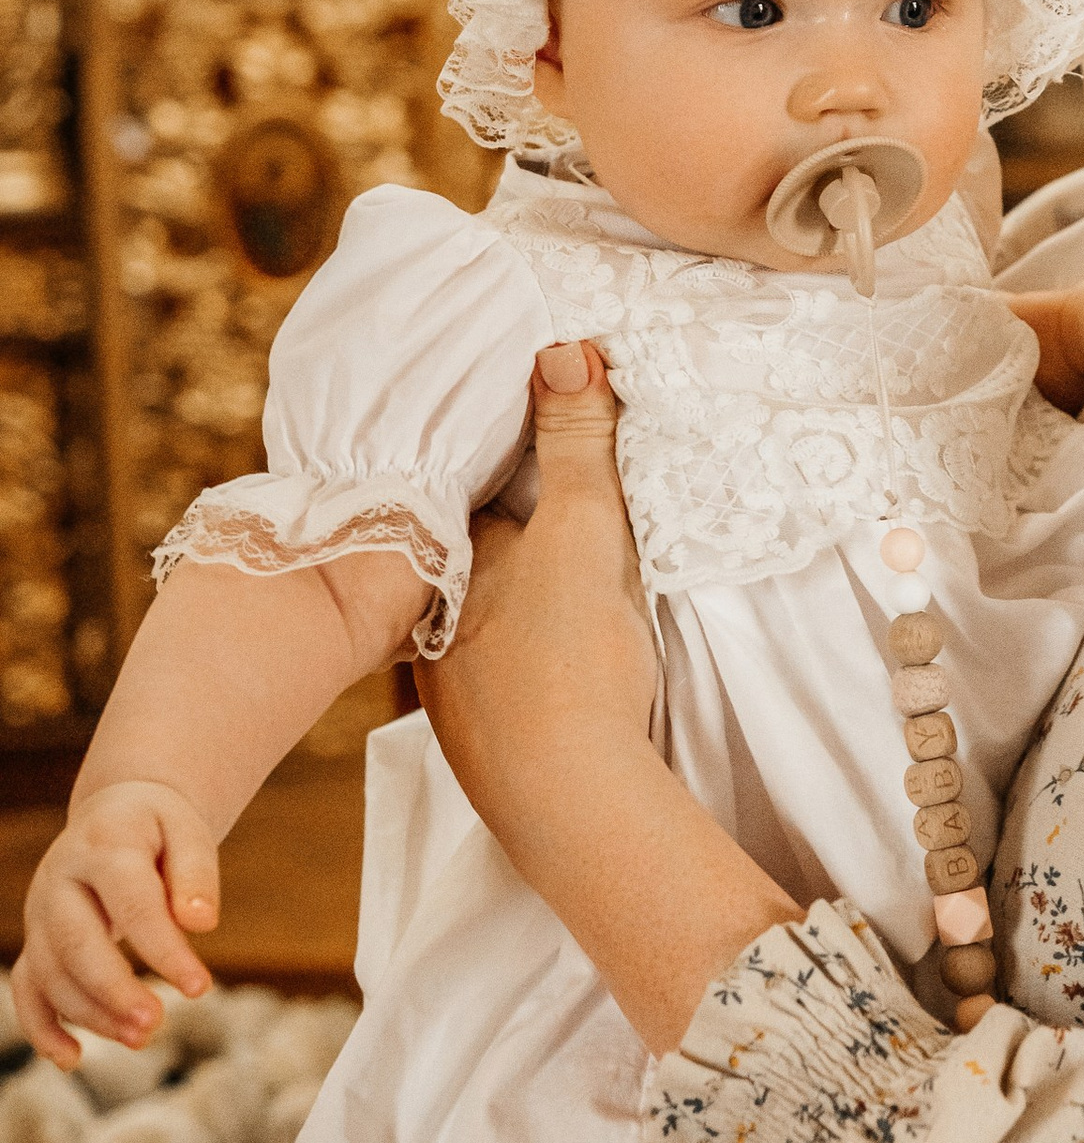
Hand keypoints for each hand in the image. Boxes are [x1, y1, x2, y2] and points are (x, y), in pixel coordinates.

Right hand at [12, 779, 220, 1064]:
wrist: (114, 815)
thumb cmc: (160, 831)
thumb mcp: (187, 834)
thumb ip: (195, 874)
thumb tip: (201, 923)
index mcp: (104, 847)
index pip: (131, 902)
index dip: (162, 949)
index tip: (200, 988)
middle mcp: (60, 880)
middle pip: (75, 941)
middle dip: (112, 989)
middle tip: (155, 1023)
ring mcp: (41, 913)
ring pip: (50, 971)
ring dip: (89, 1013)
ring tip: (141, 1039)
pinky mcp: (36, 940)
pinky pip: (26, 987)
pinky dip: (41, 1026)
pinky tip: (71, 1059)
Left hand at [417, 342, 655, 855]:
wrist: (568, 796)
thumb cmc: (575, 654)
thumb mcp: (589, 530)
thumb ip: (579, 442)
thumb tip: (562, 346)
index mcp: (457, 562)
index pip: (475, 501)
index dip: (510, 482)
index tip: (541, 470)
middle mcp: (436, 624)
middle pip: (475, 569)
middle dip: (507, 554)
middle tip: (557, 542)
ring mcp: (449, 692)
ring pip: (481, 633)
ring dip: (509, 622)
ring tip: (557, 615)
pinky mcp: (477, 748)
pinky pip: (494, 692)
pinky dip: (519, 680)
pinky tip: (550, 683)